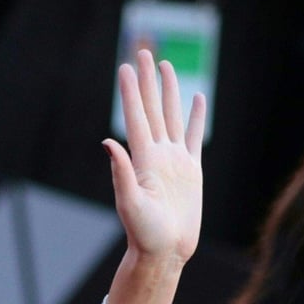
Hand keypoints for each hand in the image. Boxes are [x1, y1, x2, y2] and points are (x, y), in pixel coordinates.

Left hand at [103, 49, 205, 264]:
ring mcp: (174, 160)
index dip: (130, 92)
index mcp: (142, 159)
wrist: (165, 252)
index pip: (136, 117)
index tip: (126, 66)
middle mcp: (156, 154)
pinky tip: (196, 98)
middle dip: (147, 81)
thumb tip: (108, 143)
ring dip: (168, 91)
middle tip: (144, 51)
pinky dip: (195, 117)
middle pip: (152, 108)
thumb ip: (121, 173)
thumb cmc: (145, 233)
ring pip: (171, 116)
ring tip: (166, 66)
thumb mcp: (130, 203)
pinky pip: (193, 136)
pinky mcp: (191, 170)